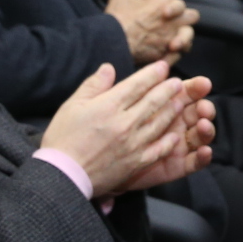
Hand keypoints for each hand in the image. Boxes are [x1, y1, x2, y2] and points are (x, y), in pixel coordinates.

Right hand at [42, 62, 215, 194]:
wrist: (63, 175)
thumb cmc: (63, 138)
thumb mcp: (72, 105)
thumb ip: (94, 85)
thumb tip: (109, 68)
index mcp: (109, 106)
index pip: (136, 85)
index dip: (152, 74)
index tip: (162, 66)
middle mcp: (125, 123)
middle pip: (152, 102)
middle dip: (167, 89)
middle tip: (177, 82)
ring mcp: (132, 144)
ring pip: (158, 124)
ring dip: (171, 112)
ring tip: (179, 103)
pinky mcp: (134, 163)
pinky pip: (157, 150)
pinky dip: (167, 142)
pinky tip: (174, 136)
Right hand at [104, 0, 194, 63]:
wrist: (112, 45)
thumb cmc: (117, 19)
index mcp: (163, 2)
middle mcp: (173, 19)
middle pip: (190, 13)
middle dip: (179, 12)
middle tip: (166, 15)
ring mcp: (172, 37)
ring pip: (189, 33)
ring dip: (182, 32)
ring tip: (170, 34)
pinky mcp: (167, 53)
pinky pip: (180, 52)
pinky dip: (175, 50)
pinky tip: (165, 48)